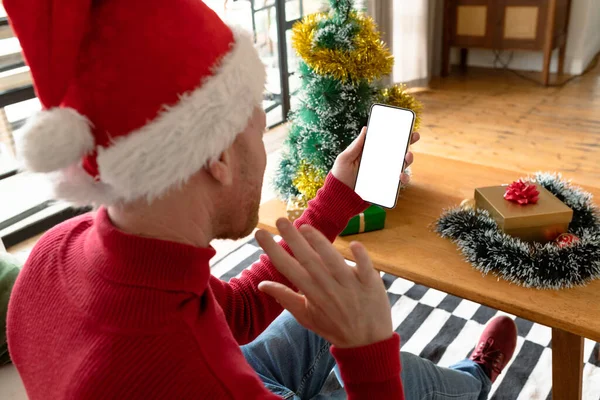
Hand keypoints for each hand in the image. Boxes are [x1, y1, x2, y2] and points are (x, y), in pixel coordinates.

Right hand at [256, 219, 392, 348]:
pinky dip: (360, 257)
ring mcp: (350, 285)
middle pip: (308, 260)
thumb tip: (262, 284)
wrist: (367, 343)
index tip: (260, 232)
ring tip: (305, 227)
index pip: (288, 268)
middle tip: (280, 220)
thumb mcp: (306, 316)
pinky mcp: (370, 284)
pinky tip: (354, 244)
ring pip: (333, 261)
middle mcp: (328, 288)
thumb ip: (285, 297)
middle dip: (293, 240)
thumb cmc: (333, 326)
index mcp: (311, 293)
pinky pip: (364, 269)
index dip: (273, 250)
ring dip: (320, 243)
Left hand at [331, 127, 419, 188]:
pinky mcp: (385, 187)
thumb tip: (365, 129)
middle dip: (408, 143)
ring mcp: (384, 175)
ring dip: (408, 160)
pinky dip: (403, 178)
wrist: (338, 197)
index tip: (407, 127)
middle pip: (397, 152)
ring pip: (401, 166)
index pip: (386, 142)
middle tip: (413, 137)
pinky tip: (400, 176)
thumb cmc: (339, 176)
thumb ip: (355, 146)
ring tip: (407, 156)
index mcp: (371, 153)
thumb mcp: (344, 158)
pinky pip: (398, 183)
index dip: (398, 134)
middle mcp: (380, 163)